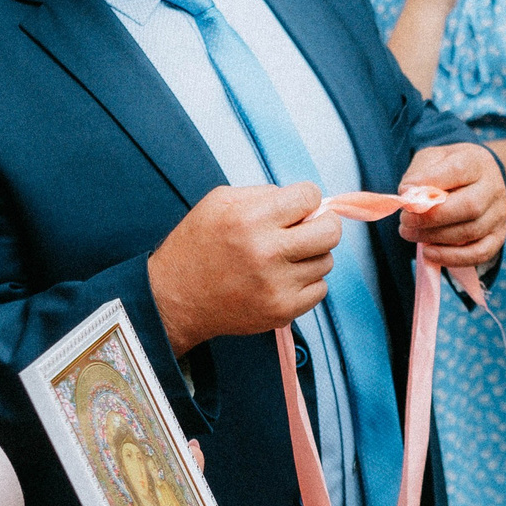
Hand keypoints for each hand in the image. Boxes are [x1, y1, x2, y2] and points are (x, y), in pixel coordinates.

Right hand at [148, 180, 340, 350]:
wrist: (174, 299)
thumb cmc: (197, 247)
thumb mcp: (219, 202)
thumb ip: (265, 194)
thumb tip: (307, 200)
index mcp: (250, 219)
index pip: (311, 196)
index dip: (307, 199)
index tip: (299, 207)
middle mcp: (266, 252)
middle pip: (330, 231)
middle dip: (323, 224)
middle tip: (307, 228)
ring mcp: (277, 285)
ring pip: (326, 261)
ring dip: (311, 255)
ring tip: (284, 257)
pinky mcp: (282, 310)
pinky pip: (320, 289)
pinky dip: (307, 282)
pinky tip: (283, 278)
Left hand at [396, 142, 505, 273]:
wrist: (478, 180)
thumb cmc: (448, 170)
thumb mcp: (432, 159)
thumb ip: (419, 173)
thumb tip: (408, 193)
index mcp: (476, 163)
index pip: (458, 171)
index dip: (430, 183)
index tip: (405, 194)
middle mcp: (493, 188)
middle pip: (470, 207)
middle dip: (432, 217)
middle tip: (405, 221)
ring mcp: (498, 215)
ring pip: (471, 232)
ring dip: (435, 237)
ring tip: (409, 234)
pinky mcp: (497, 237)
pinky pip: (479, 254)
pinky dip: (452, 258)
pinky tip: (430, 253)